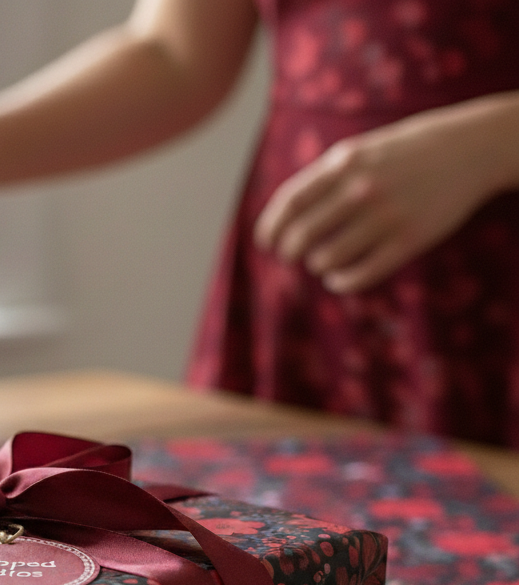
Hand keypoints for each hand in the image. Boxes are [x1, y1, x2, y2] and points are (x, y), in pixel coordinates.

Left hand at [254, 96, 518, 293]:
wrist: (473, 147)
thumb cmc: (406, 152)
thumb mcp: (362, 151)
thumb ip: (325, 179)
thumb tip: (284, 217)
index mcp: (345, 162)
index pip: (290, 202)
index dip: (271, 228)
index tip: (265, 243)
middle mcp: (361, 188)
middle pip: (302, 236)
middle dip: (289, 252)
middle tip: (291, 256)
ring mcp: (386, 216)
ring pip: (327, 259)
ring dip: (318, 266)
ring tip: (323, 262)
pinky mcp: (408, 241)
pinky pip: (360, 275)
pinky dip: (341, 282)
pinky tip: (339, 279)